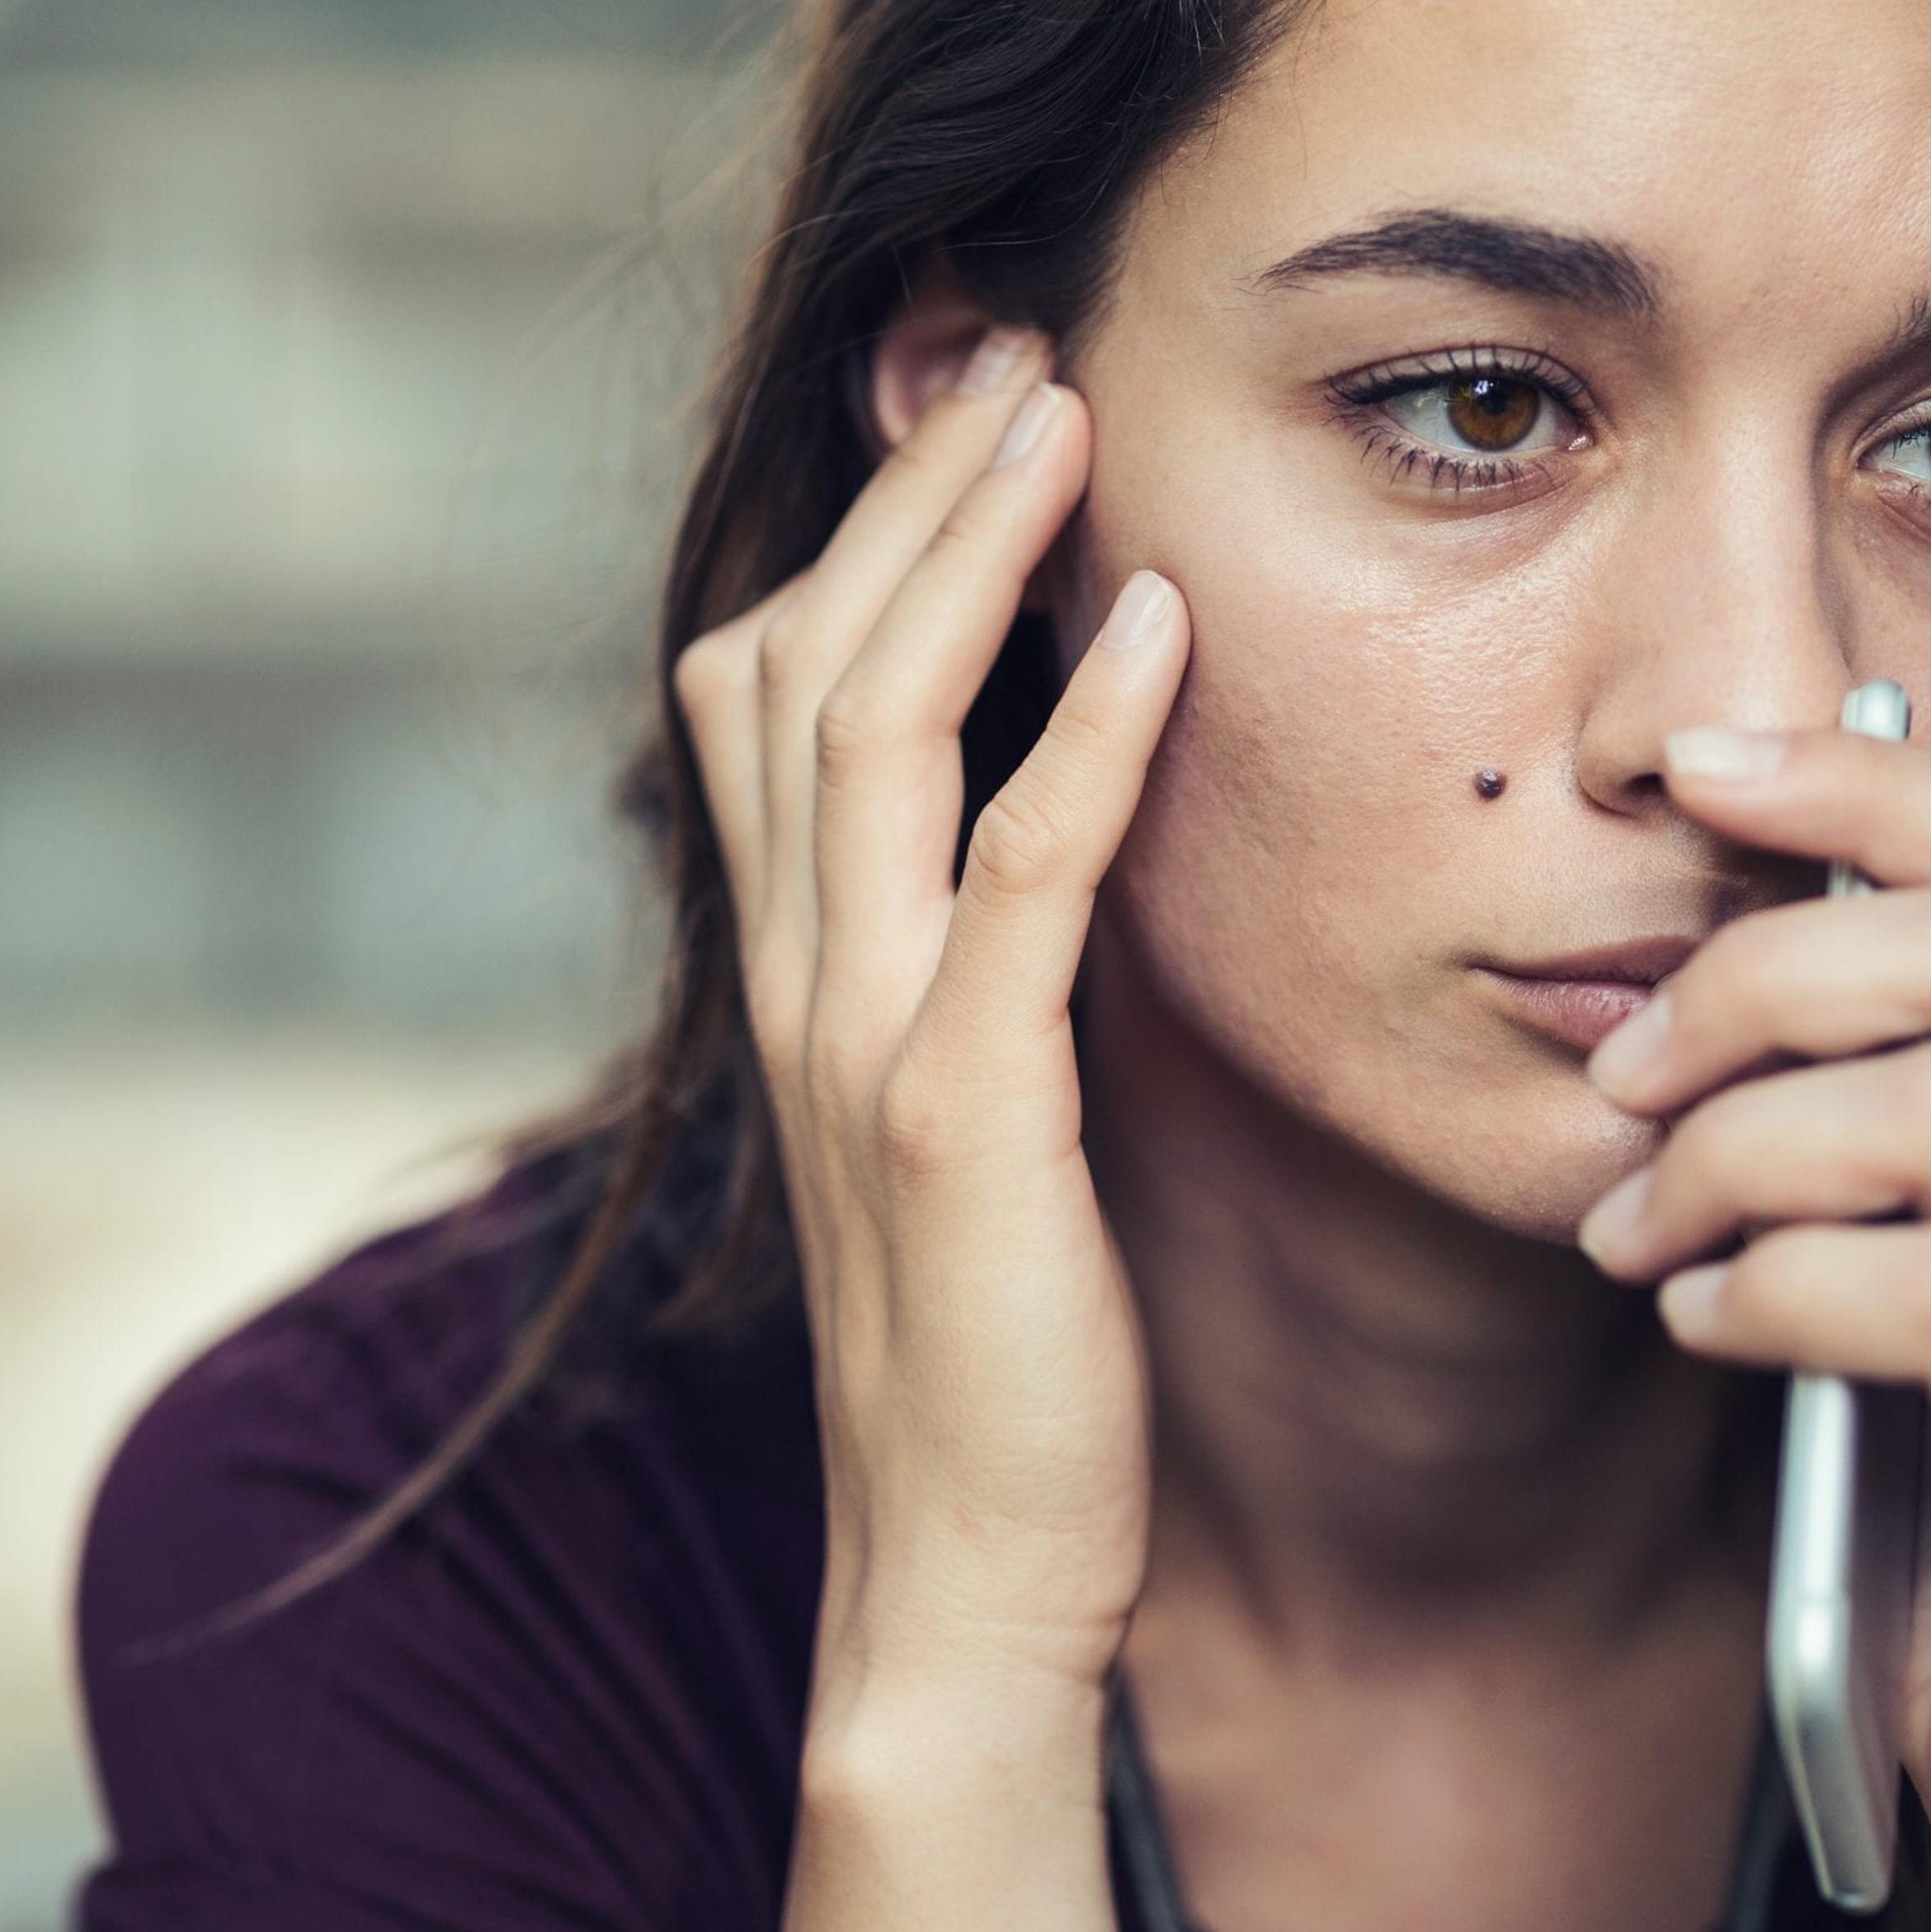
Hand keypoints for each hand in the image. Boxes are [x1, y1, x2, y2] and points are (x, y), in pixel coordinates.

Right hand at [673, 326, 1188, 1708]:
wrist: (965, 1575)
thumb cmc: (993, 1350)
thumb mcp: (957, 1123)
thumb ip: (968, 969)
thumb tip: (1050, 830)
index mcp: (799, 979)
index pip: (771, 701)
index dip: (850, 545)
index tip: (955, 428)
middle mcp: (799, 985)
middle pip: (800, 665)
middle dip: (899, 497)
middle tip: (1009, 356)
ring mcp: (863, 1045)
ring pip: (875, 730)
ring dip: (968, 553)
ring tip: (1058, 414)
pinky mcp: (959, 1119)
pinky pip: (1015, 880)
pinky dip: (1085, 738)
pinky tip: (1158, 624)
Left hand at [1574, 723, 1930, 1931]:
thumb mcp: (1916, 1274)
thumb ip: (1865, 1117)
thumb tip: (1693, 959)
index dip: (1860, 782)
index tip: (1687, 766)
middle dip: (1752, 980)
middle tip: (1621, 1080)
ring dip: (1728, 1150)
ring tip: (1634, 1233)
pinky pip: (1924, 1292)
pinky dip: (1772, 1283)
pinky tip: (1697, 1322)